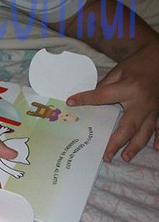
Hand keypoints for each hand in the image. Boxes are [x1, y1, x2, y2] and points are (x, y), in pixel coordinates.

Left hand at [67, 42, 158, 160]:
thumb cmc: (137, 64)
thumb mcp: (118, 71)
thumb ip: (105, 87)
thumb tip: (90, 100)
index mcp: (128, 88)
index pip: (102, 96)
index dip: (85, 99)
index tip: (71, 102)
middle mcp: (142, 102)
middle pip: (128, 126)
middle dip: (117, 142)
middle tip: (106, 155)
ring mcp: (154, 109)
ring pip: (145, 131)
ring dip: (135, 146)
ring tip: (125, 157)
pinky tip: (156, 148)